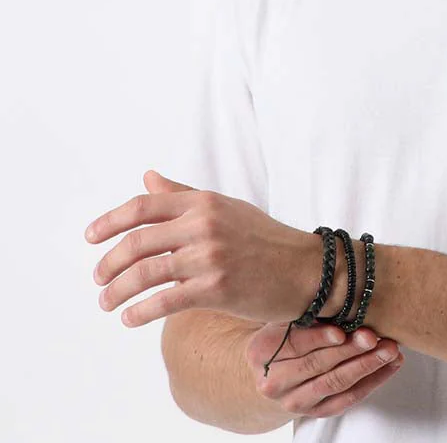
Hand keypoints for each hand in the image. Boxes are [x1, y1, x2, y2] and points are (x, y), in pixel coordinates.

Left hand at [85, 170, 322, 326]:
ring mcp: (210, 256)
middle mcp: (204, 224)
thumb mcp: (225, 208)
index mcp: (204, 202)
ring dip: (117, 291)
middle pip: (137, 241)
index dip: (110, 221)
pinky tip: (131, 319)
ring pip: (145, 273)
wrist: (306, 269)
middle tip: (99, 279)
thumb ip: (183, 195)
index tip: (90, 238)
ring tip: (108, 302)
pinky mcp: (216, 288)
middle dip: (109, 263)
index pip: (144, 206)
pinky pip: (164, 301)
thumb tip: (147, 176)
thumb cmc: (264, 239)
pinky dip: (140, 313)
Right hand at [248, 321, 403, 417]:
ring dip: (367, 365)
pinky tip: (391, 365)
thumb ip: (306, 310)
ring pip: (335, 383)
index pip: (293, 343)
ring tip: (390, 350)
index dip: (319, 337)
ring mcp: (295, 401)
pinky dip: (373, 381)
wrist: (273, 368)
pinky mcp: (317, 411)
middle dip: (350, 350)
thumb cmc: (284, 333)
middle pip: (317, 364)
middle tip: (374, 336)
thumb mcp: (284, 317)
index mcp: (261, 352)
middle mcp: (274, 382)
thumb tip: (341, 291)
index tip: (341, 331)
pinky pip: (348, 399)